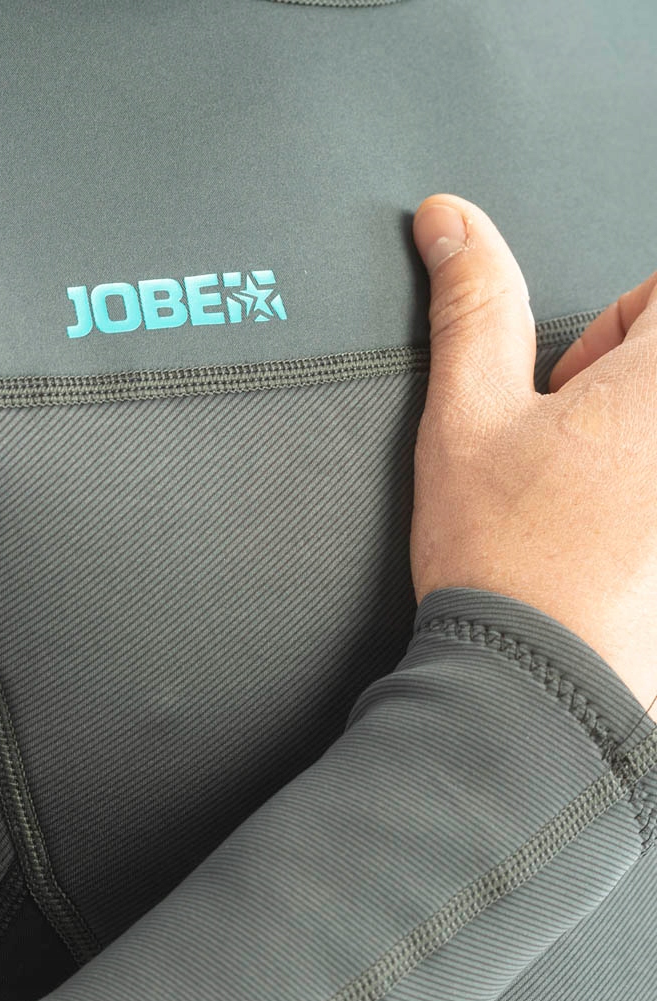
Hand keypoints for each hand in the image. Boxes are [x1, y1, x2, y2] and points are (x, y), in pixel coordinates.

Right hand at [410, 193, 656, 714]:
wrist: (537, 685)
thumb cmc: (508, 562)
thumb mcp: (468, 415)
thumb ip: (472, 305)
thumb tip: (453, 224)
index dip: (611, 328)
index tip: (573, 380)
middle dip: (624, 383)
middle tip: (566, 443)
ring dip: (632, 444)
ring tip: (583, 499)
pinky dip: (639, 497)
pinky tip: (608, 540)